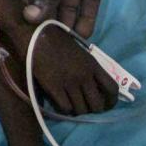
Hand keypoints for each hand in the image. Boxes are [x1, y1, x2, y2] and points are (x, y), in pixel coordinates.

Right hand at [4, 19, 118, 115]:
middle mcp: (85, 75)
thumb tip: (93, 84)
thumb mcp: (79, 50)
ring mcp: (70, 82)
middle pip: (97, 105)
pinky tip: (58, 103)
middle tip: (83, 106)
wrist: (33, 34)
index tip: (104, 104)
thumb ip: (87, 66)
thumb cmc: (54, 37)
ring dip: (76, 111)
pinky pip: (65, 108)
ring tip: (69, 105)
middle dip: (92, 110)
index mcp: (93, 64)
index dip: (110, 102)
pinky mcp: (54, 87)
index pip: (112, 89)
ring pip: (81, 110)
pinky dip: (63, 110)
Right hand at [16, 0, 139, 38]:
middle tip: (46, 49)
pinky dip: (87, 17)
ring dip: (67, 23)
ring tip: (65, 49)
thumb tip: (30, 17)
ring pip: (68, 4)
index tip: (22, 37)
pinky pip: (89, 2)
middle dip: (47, 21)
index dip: (24, 11)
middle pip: (48, 0)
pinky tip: (83, 36)